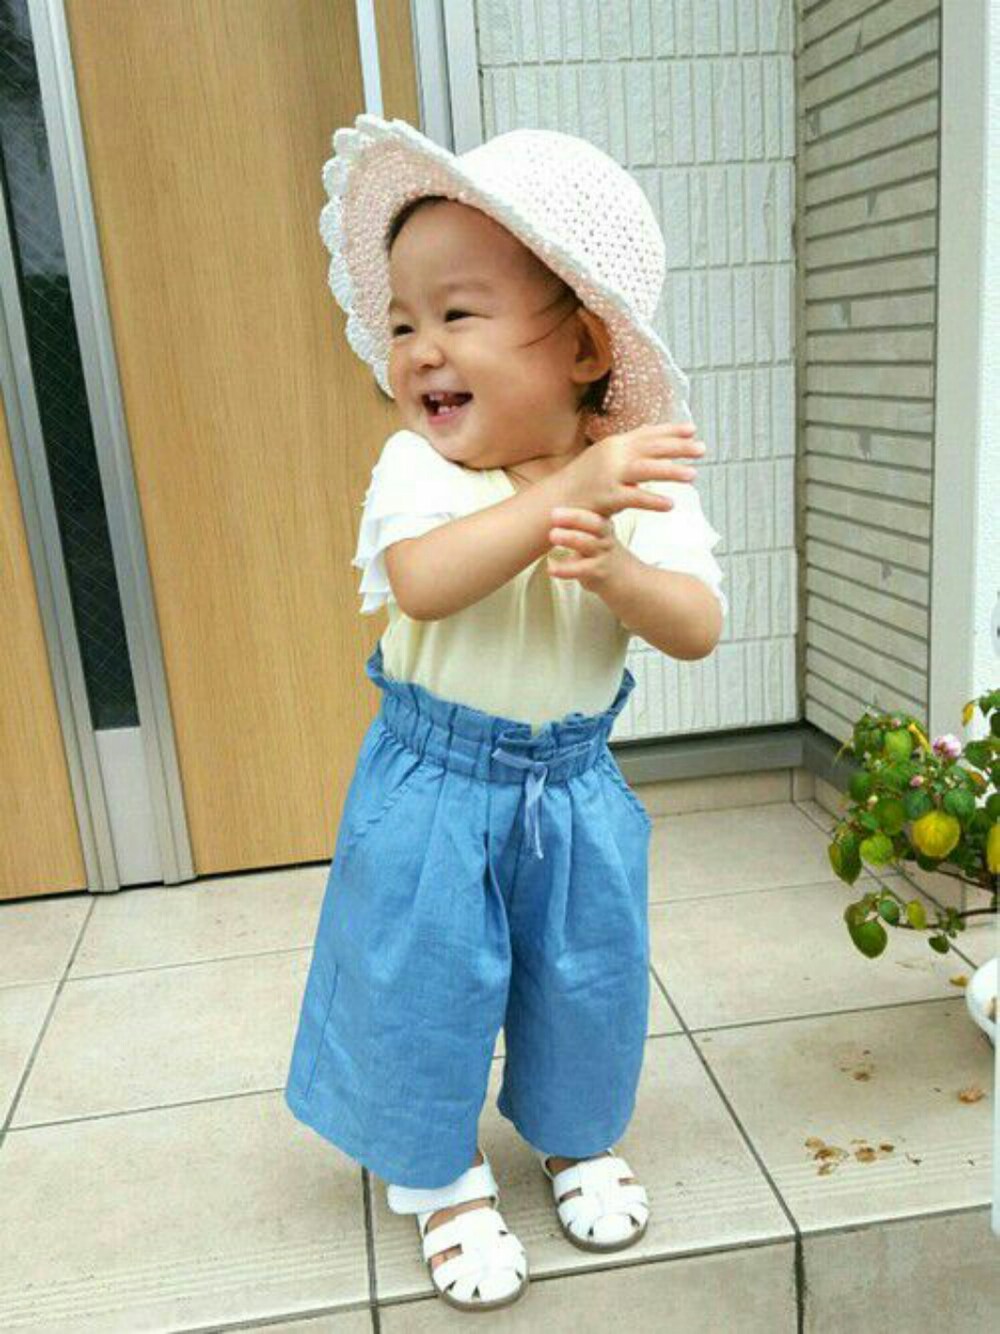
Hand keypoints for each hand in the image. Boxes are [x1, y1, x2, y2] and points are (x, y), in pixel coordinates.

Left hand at [546, 506, 632, 593]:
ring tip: (552, 535)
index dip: (575, 512)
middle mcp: (605, 539)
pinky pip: (582, 570)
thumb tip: (548, 511)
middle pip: (595, 524)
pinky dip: (565, 569)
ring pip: (589, 544)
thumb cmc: (602, 554)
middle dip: (575, 518)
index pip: (592, 515)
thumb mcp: (596, 535)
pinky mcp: (598, 573)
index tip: (555, 510)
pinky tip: (551, 568)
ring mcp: (603, 556)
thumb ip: (578, 524)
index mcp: (603, 527)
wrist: (624, 578)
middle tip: (554, 515)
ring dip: (570, 538)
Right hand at [557, 421, 706, 516]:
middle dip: (678, 447)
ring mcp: (609, 476)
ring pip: (645, 470)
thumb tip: (650, 438)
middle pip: (651, 448)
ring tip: (693, 475)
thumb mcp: (604, 458)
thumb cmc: (583, 482)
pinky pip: (633, 498)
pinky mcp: (606, 497)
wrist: (555, 501)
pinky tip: (670, 505)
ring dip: (670, 472)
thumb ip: (627, 450)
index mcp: (614, 444)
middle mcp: (613, 455)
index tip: (692, 429)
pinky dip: (652, 501)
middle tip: (703, 449)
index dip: (670, 430)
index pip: (647, 434)